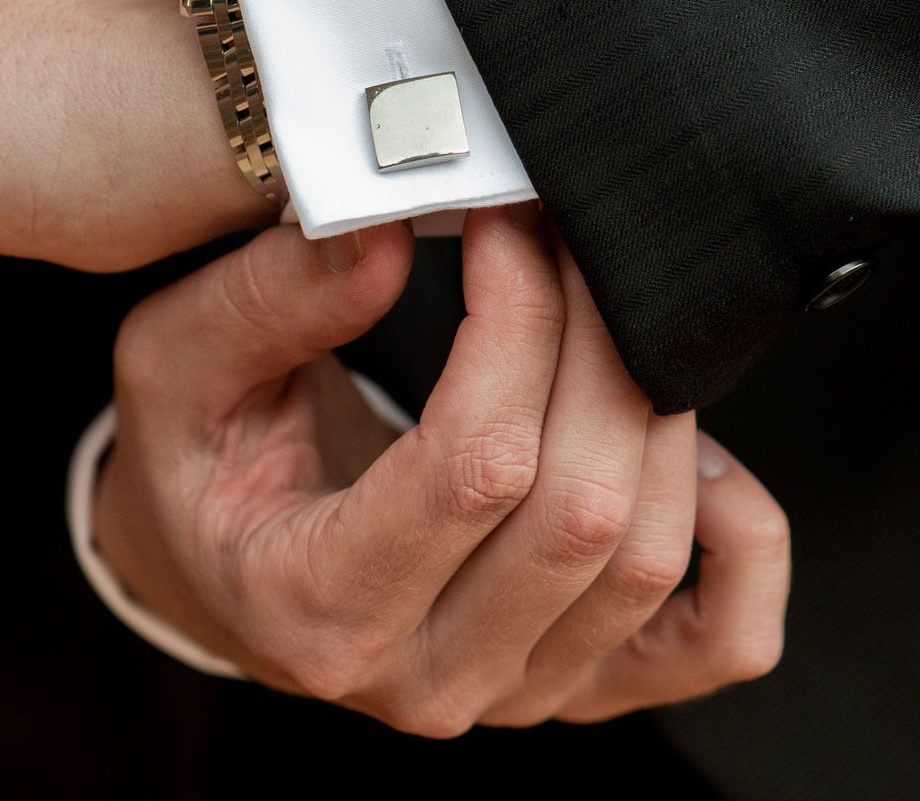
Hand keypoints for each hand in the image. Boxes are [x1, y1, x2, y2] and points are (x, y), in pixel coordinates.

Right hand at [95, 203, 790, 734]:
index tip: (506, 224)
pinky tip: (690, 441)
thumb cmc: (204, 468)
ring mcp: (523, 695)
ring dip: (657, 403)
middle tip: (569, 236)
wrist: (228, 572)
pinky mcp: (592, 685)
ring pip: (650, 552)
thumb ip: (266, 301)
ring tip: (604, 307)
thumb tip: (387, 231)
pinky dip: (743, 530)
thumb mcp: (177, 368)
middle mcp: (428, 679)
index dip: (516, 324)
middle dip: (595, 340)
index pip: (472, 467)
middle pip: (580, 508)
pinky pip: (727, 634)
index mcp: (316, 609)